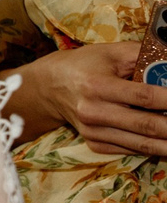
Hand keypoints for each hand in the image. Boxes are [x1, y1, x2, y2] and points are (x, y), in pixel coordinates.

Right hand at [12, 41, 166, 155]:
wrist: (48, 87)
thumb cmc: (84, 65)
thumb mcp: (111, 53)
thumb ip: (144, 57)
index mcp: (97, 86)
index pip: (144, 96)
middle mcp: (93, 112)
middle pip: (146, 125)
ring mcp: (93, 132)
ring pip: (142, 144)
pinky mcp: (95, 144)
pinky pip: (130, 150)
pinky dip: (153, 148)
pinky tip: (165, 142)